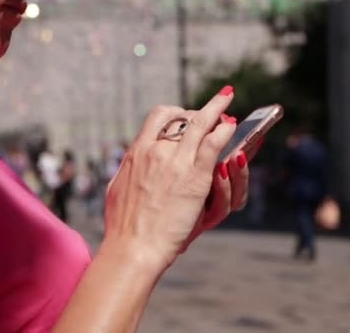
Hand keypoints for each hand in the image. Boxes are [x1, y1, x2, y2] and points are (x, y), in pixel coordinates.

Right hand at [103, 87, 245, 268]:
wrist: (134, 246)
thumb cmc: (123, 227)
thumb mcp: (117, 189)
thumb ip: (128, 172)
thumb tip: (131, 164)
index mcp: (136, 153)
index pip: (157, 117)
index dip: (174, 112)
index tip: (182, 115)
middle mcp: (156, 151)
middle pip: (181, 117)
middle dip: (196, 113)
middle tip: (208, 113)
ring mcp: (177, 162)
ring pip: (201, 123)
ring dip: (216, 111)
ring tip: (226, 103)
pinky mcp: (196, 176)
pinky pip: (214, 143)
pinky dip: (224, 130)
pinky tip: (232, 126)